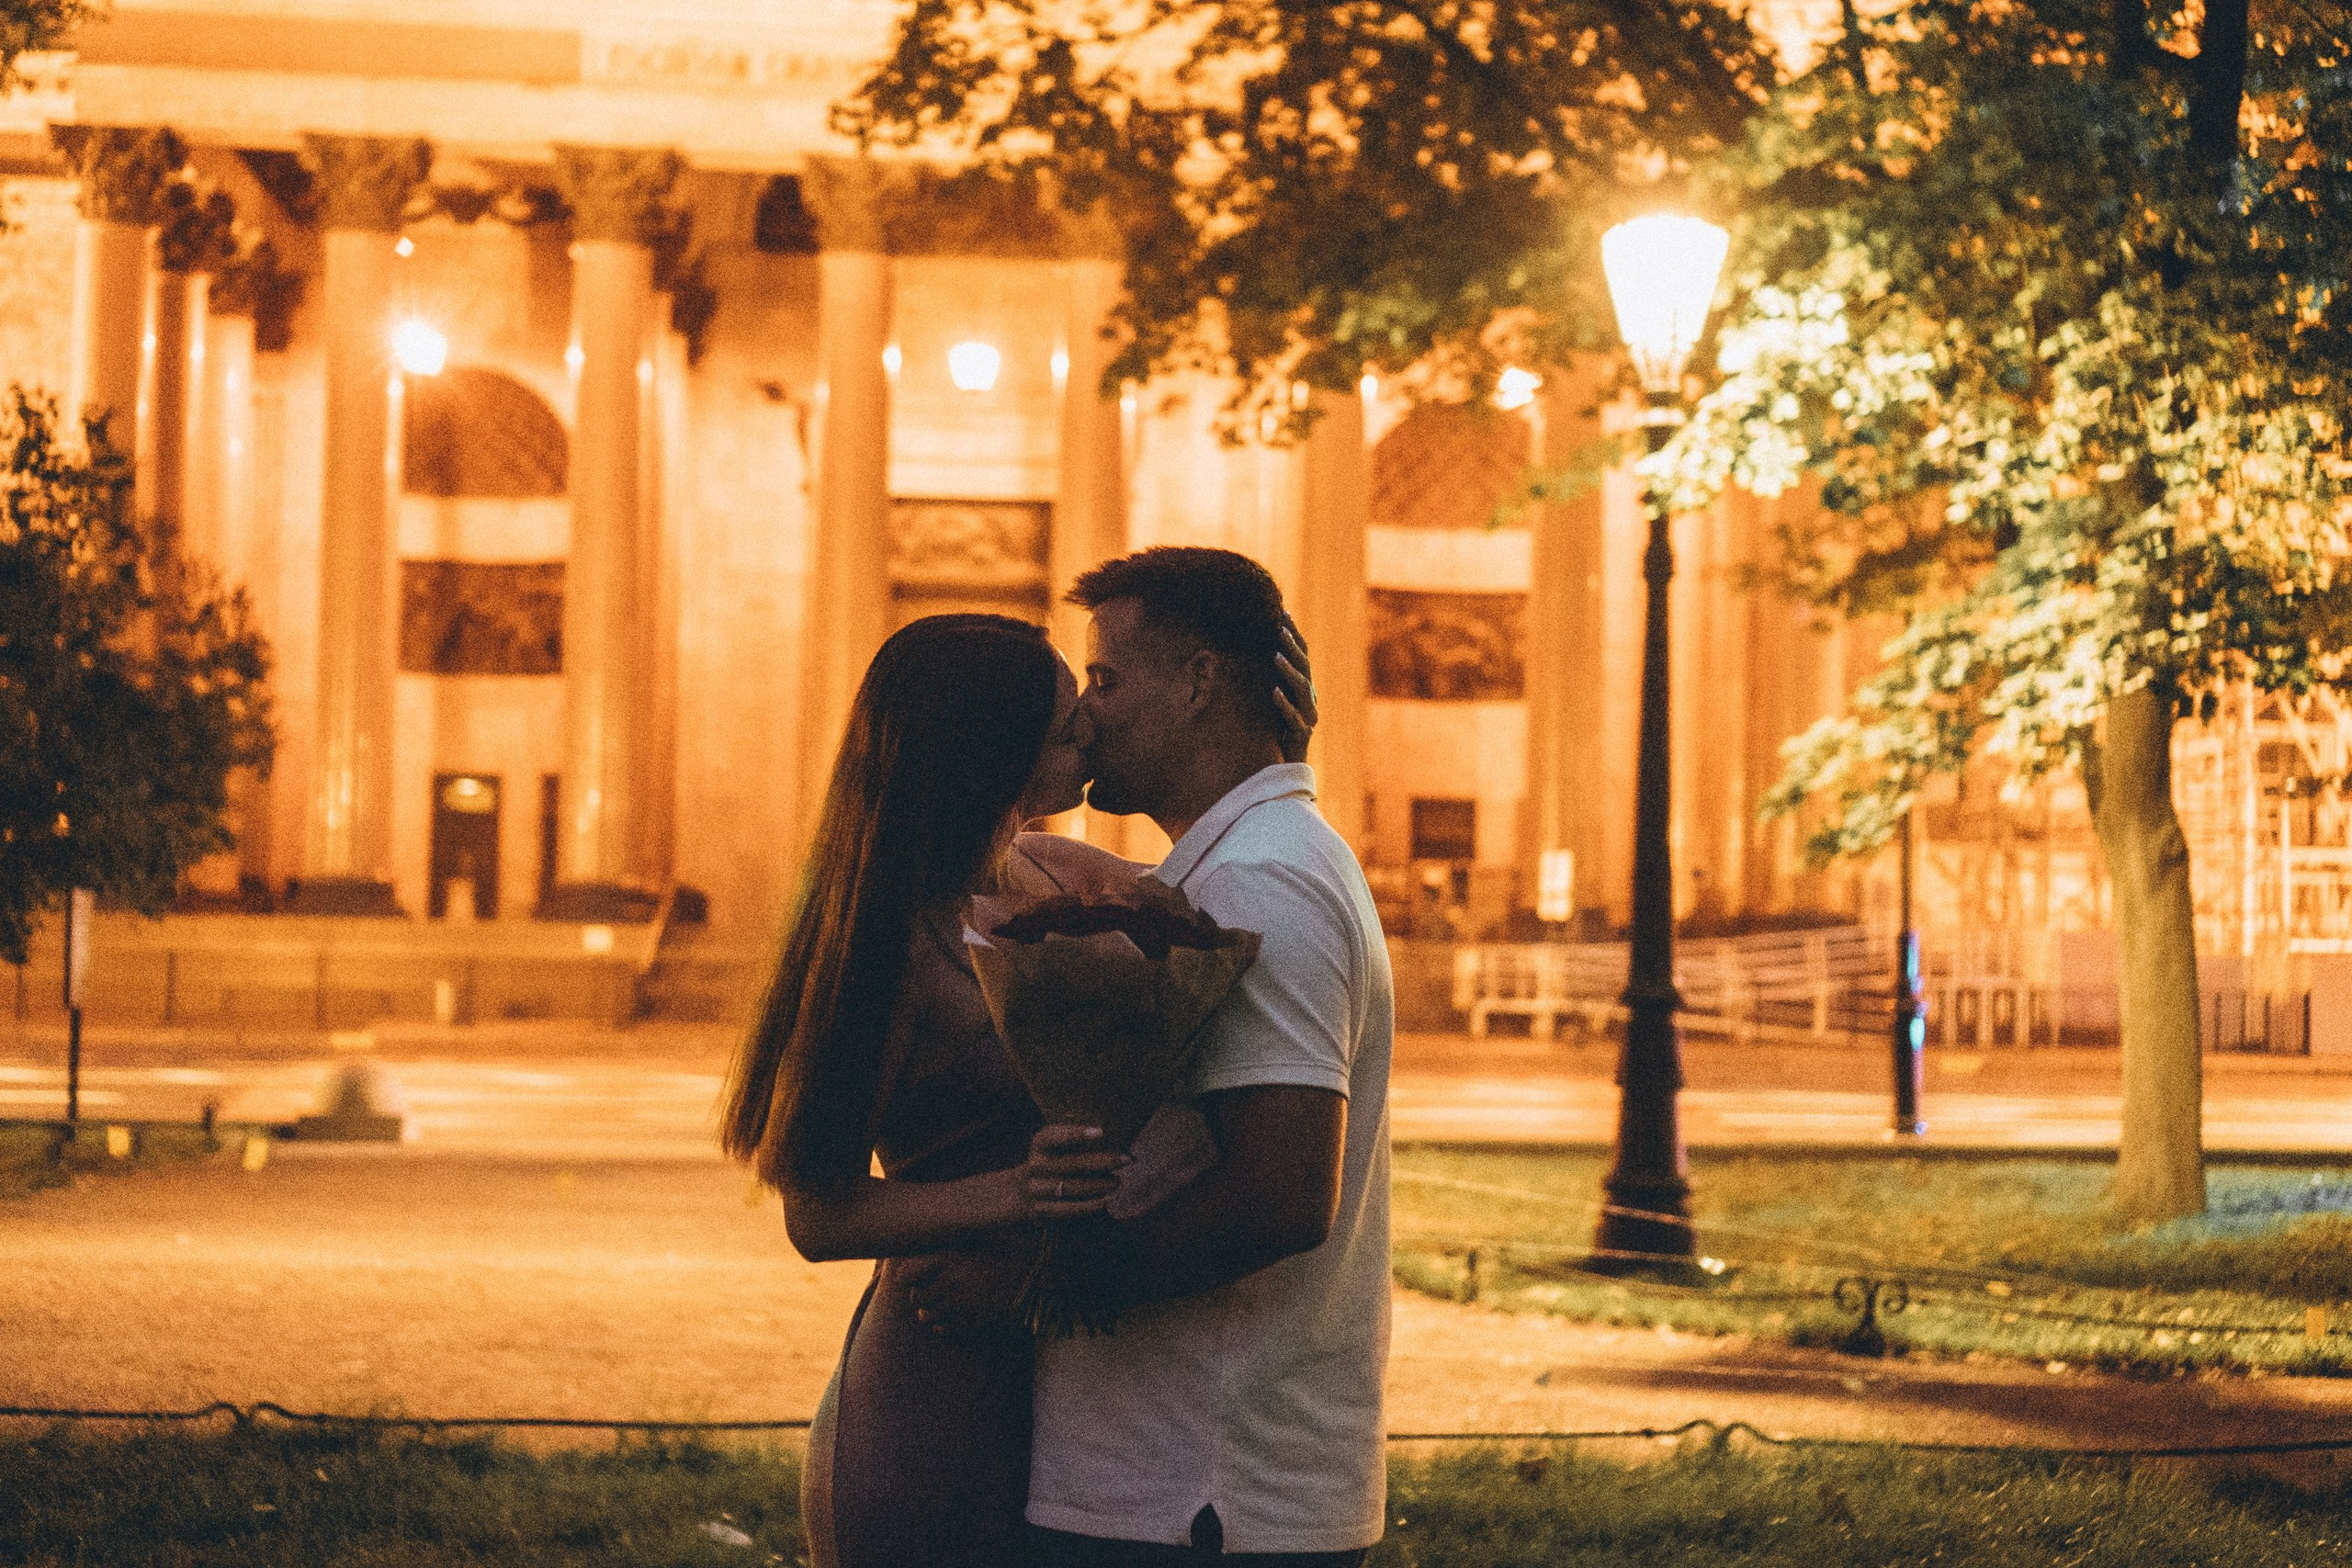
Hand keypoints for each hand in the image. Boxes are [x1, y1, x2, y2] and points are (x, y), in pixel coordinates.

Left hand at [903, 1252, 1028, 1337]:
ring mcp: (960, 1303)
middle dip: (920, 1297)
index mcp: (945, 1258)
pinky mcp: (972, 1319)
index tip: (917, 1277)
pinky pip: (944, 1328)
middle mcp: (949, 1281)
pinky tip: (953, 1315)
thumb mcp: (963, 1244)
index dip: (908, 1278)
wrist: (1028, 1269)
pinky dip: (943, 1325)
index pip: (905, 1275)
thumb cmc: (993, 1252)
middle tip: (931, 1292)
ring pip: (927, 1316)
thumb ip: (937, 1254)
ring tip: (942, 1305)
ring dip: (930, 1313)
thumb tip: (907, 1265)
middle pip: (916, 1298)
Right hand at [1017, 1123, 1125, 1220]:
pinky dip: (1090, 1205)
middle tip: (1125, 1160)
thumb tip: (1116, 1141)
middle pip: (1071, 1163)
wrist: (1023, 1191)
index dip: (1076, 1134)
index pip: (1054, 1136)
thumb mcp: (1057, 1147)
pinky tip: (1107, 1200)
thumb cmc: (1053, 1162)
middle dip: (1102, 1161)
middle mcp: (1035, 1166)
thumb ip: (1078, 1143)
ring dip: (1099, 1185)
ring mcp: (1036, 1190)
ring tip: (1118, 1182)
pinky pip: (1069, 1208)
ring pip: (1072, 1187)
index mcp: (1040, 1144)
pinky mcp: (1042, 1210)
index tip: (1101, 1132)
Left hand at [1274, 614, 1316, 764]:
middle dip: (1292, 646)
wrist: (1287, 765)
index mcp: (1304, 687)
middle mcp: (1309, 698)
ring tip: (1276, 656)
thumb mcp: (1274, 699)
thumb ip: (1271, 677)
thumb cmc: (1278, 729)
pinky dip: (1284, 704)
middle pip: (1305, 667)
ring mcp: (1307, 715)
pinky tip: (1274, 693)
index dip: (1294, 635)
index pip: (1302, 655)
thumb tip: (1254, 647)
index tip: (1283, 614)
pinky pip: (1293, 717)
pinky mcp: (1301, 734)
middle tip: (1280, 628)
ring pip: (1302, 688)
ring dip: (1289, 671)